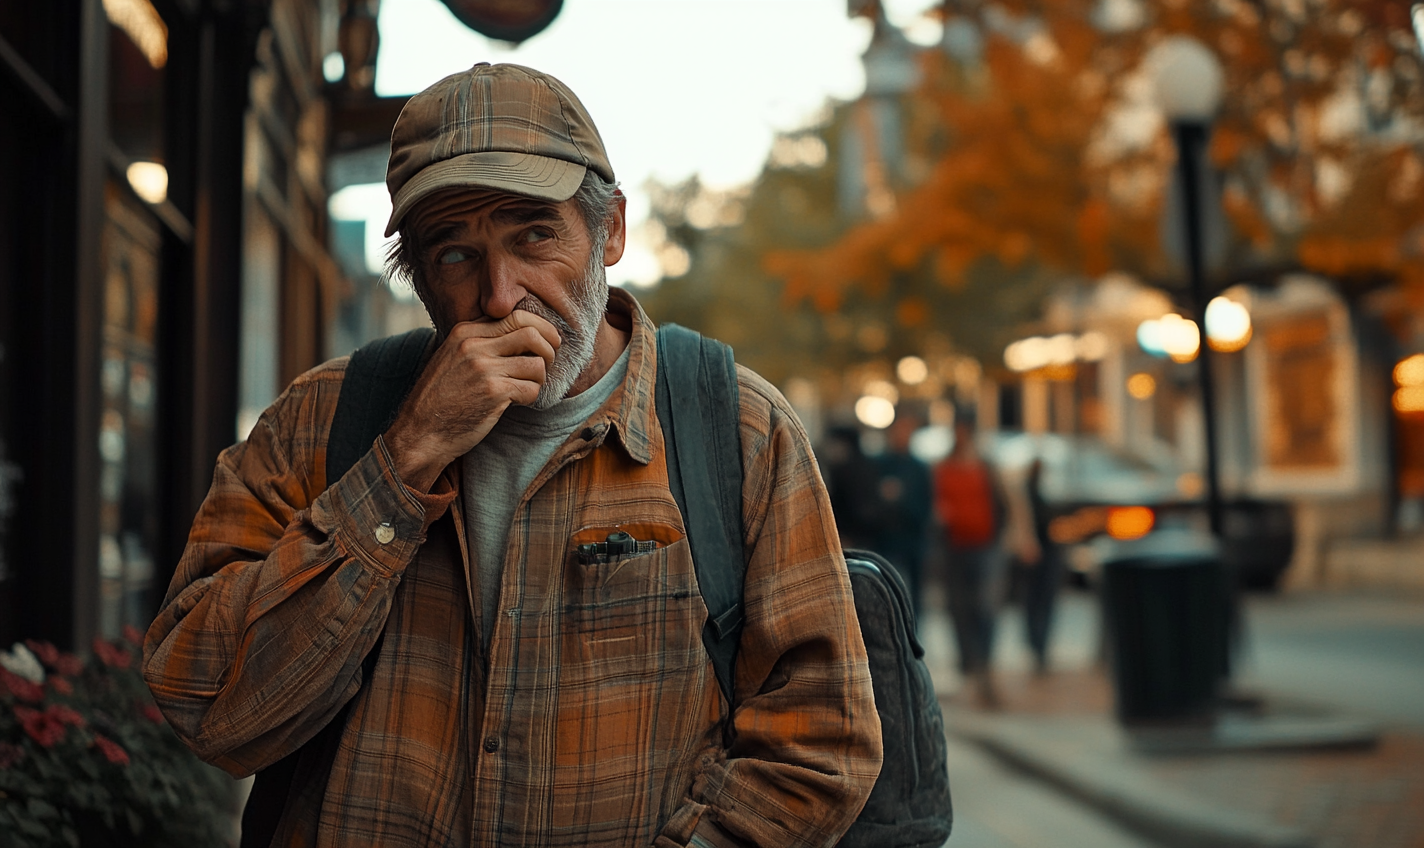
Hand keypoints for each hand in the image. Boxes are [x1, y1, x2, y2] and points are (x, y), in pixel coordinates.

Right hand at [383, 311, 559, 490]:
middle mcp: (474, 345)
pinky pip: (531, 389)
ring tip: (528, 386)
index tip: (547, 342)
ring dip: (540, 377)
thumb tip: (523, 331)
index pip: (516, 316)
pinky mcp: (493, 393)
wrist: (420, 432)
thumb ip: (480, 341)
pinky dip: (531, 396)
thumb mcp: (453, 357)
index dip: (540, 328)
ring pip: (537, 363)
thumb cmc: (441, 397)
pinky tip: (517, 402)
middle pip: (532, 333)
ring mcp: (483, 368)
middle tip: (548, 362)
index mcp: (464, 331)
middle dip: (549, 348)